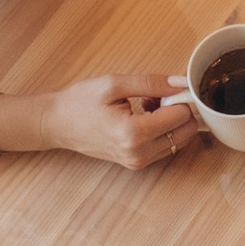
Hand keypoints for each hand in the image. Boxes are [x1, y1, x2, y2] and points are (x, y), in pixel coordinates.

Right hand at [33, 72, 202, 169]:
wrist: (57, 123)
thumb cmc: (80, 102)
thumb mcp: (115, 84)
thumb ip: (152, 83)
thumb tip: (181, 82)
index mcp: (133, 133)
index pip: (181, 116)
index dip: (177, 98)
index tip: (162, 88)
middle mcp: (139, 153)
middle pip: (186, 132)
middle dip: (178, 110)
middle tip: (156, 97)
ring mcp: (138, 161)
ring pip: (180, 140)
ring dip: (172, 121)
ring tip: (148, 105)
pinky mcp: (137, 163)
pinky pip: (167, 146)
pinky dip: (164, 131)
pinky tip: (145, 116)